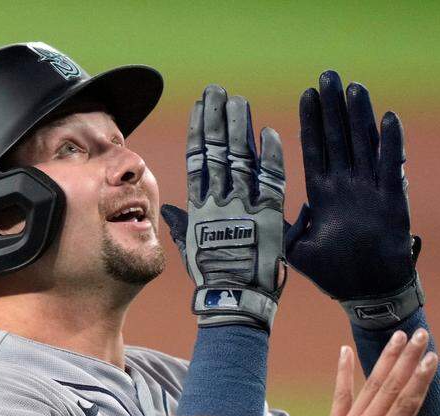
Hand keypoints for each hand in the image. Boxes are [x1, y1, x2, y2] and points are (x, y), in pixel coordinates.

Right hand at [161, 85, 285, 329]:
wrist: (235, 301)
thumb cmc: (212, 279)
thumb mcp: (190, 249)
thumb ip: (182, 224)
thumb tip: (168, 211)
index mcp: (199, 206)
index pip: (197, 158)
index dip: (199, 129)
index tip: (201, 106)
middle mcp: (219, 201)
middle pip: (217, 150)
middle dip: (217, 118)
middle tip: (220, 91)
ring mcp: (243, 207)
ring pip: (240, 158)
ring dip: (240, 128)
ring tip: (240, 100)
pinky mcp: (268, 218)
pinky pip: (271, 181)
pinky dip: (271, 157)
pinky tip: (270, 133)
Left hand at [285, 71, 423, 327]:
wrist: (369, 294)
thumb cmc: (334, 276)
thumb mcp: (296, 251)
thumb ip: (280, 227)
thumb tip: (255, 210)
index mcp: (323, 195)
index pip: (315, 150)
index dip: (312, 122)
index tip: (307, 94)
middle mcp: (347, 187)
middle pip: (339, 139)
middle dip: (333, 108)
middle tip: (328, 75)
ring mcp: (370, 191)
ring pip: (364, 145)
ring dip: (360, 116)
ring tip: (353, 87)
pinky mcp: (392, 201)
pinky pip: (391, 167)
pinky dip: (391, 143)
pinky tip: (388, 118)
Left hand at [305, 331, 439, 415]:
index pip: (408, 402)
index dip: (421, 378)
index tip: (432, 356)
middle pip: (391, 385)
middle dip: (408, 358)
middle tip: (420, 333)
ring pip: (370, 386)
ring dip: (384, 360)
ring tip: (396, 337)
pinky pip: (340, 396)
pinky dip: (343, 373)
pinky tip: (344, 351)